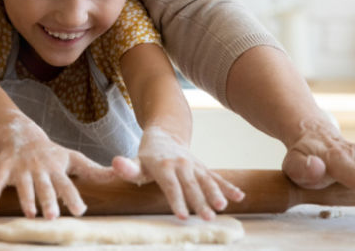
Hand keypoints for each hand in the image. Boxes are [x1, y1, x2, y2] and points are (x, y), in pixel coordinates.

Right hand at [0, 126, 108, 218]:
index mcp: (57, 169)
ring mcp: (21, 167)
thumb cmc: (51, 153)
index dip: (73, 197)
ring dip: (26, 199)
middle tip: (53, 217)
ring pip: (24, 184)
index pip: (67, 184)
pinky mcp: (4, 166)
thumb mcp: (73, 159)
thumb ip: (94, 171)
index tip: (80, 211)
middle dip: (49, 200)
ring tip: (30, 215)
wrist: (21, 134)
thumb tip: (120, 176)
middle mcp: (40, 168)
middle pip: (45, 186)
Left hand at [111, 126, 244, 220]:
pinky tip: (239, 197)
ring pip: (207, 181)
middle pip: (191, 186)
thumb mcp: (136, 161)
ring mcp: (194, 166)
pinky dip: (228, 187)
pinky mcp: (203, 168)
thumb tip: (115, 163)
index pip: (171, 186)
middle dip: (200, 202)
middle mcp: (181, 165)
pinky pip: (217, 177)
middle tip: (208, 218)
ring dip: (216, 194)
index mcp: (163, 166)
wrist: (165, 135)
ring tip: (222, 208)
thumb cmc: (147, 155)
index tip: (183, 215)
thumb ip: (127, 167)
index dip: (177, 200)